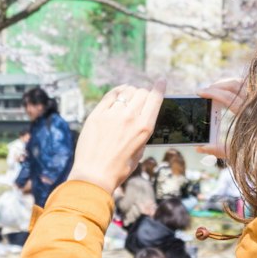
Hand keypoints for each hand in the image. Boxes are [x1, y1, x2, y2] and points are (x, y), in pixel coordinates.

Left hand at [71, 82, 164, 196]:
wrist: (94, 175)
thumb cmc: (119, 168)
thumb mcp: (139, 151)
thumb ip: (141, 132)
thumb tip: (141, 117)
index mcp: (144, 128)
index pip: (155, 99)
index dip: (160, 88)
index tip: (161, 81)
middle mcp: (130, 118)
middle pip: (141, 92)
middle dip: (144, 94)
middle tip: (140, 99)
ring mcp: (112, 114)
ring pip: (126, 91)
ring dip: (130, 93)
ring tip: (128, 98)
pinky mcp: (96, 115)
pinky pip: (110, 95)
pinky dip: (117, 92)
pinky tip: (118, 93)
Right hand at [196, 77, 246, 157]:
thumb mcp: (239, 154)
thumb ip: (219, 150)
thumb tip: (200, 148)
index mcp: (249, 116)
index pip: (228, 98)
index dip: (212, 93)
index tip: (200, 92)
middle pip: (235, 85)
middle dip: (218, 85)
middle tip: (206, 90)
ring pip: (244, 83)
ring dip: (229, 84)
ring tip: (217, 89)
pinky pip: (252, 86)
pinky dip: (240, 85)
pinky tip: (233, 92)